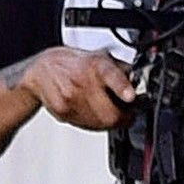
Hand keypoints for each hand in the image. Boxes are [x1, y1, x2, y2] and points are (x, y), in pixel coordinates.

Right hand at [15, 48, 133, 131]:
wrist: (41, 70)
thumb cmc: (74, 64)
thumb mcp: (101, 57)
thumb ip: (124, 70)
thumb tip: (143, 82)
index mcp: (96, 64)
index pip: (111, 75)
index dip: (122, 87)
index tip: (130, 96)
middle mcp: (81, 81)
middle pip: (110, 114)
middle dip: (124, 117)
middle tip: (126, 112)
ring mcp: (70, 98)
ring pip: (100, 124)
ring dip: (109, 121)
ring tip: (104, 108)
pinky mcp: (62, 111)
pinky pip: (87, 126)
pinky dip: (93, 122)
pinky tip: (89, 109)